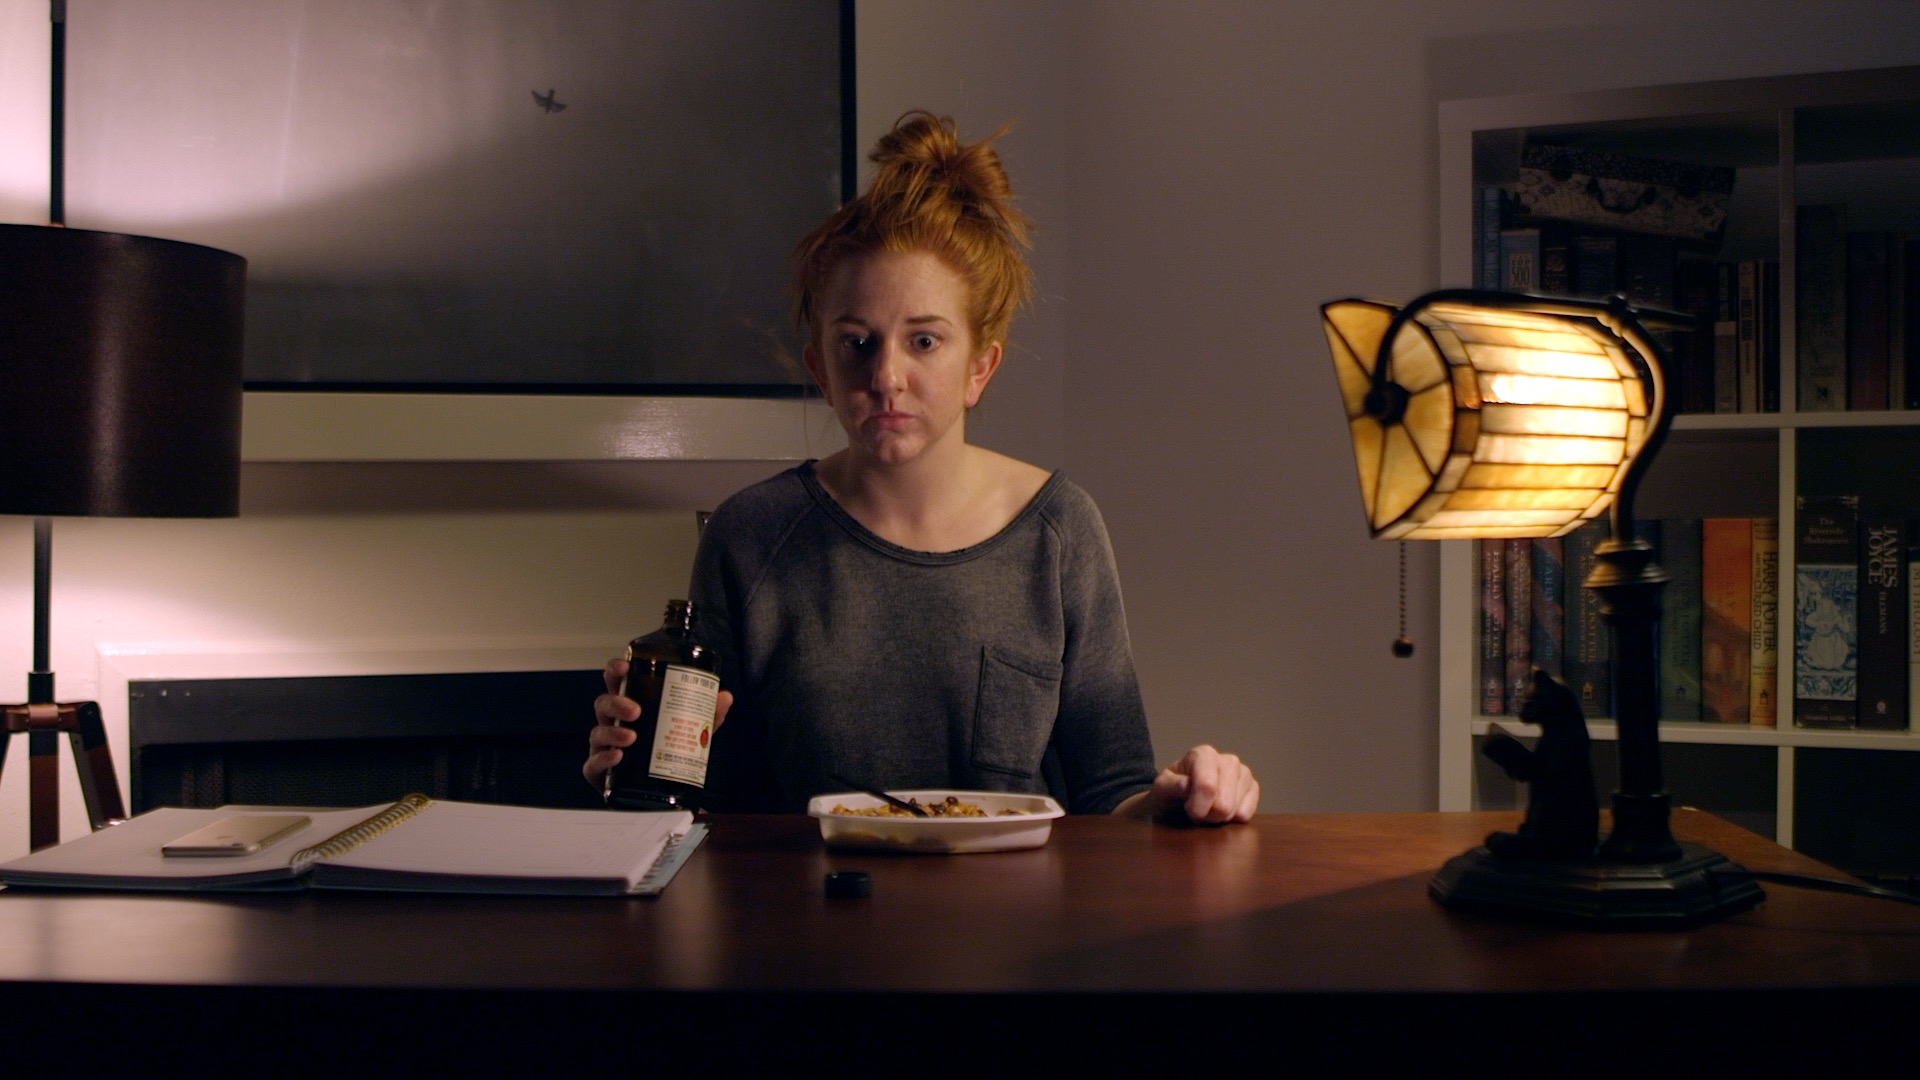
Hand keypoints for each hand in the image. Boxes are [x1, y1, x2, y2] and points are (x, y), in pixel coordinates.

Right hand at [584, 657, 732, 789]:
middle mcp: (613, 723)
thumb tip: (725, 696)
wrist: (657, 795)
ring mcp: (603, 747)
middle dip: (616, 702)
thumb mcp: (690, 733)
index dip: (616, 670)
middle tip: (636, 710)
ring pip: (597, 732)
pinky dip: (603, 759)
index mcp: (630, 706)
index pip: (617, 682)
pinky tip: (618, 757)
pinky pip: (593, 764)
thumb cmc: (665, 753)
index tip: (625, 666)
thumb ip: (706, 717)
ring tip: (632, 737)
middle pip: (603, 703)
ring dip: (613, 732)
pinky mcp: (599, 772)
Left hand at [1121, 744, 1258, 823]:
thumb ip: (1170, 786)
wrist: (1181, 798)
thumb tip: (1186, 785)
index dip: (1197, 806)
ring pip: (1235, 810)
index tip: (1188, 811)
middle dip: (1208, 814)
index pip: (1207, 786)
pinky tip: (1222, 812)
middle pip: (1224, 802)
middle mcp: (1228, 760)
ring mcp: (1244, 773)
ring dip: (1218, 818)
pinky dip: (1232, 819)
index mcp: (1204, 755)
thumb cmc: (1171, 791)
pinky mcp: (1253, 788)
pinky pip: (1247, 814)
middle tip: (1197, 812)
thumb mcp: (1161, 789)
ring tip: (1208, 810)